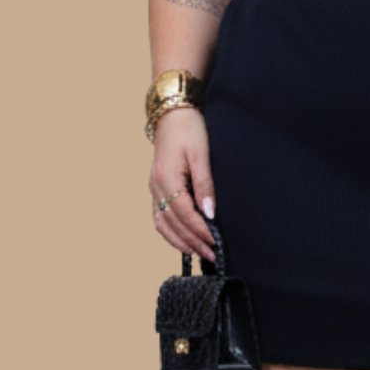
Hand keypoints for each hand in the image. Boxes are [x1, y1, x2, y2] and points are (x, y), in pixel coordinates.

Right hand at [148, 107, 217, 261]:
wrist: (173, 113)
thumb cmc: (190, 130)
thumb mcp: (201, 154)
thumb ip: (205, 185)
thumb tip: (210, 213)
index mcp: (167, 179)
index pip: (184, 213)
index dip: (200, 231)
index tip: (216, 243)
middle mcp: (156, 187)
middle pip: (173, 223)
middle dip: (192, 242)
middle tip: (212, 255)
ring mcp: (153, 188)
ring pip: (163, 224)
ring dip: (180, 241)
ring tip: (198, 253)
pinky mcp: (156, 188)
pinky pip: (159, 217)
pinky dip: (170, 232)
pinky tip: (183, 239)